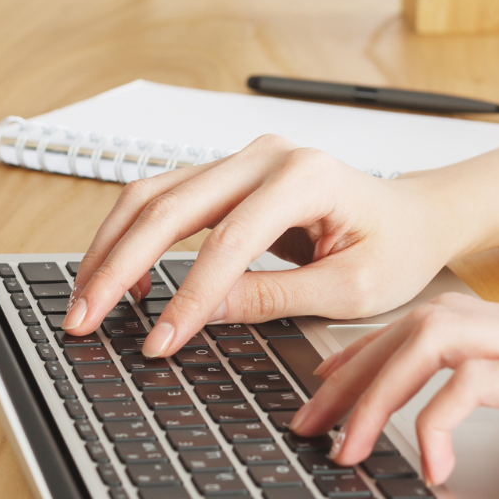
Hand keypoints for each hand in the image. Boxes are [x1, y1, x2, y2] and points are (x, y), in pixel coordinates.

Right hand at [64, 135, 468, 357]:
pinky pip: (166, 200)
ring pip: (154, 194)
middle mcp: (267, 156)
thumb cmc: (397, 248)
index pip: (227, 241)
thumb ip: (277, 298)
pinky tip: (123, 282)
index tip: (160, 342)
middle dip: (119, 266)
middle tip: (84, 318)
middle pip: (170, 205)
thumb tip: (206, 311)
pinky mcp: (230, 175)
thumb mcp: (350, 289)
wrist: (414, 217)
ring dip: (113, 248)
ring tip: (86, 302)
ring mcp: (244, 159)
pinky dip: (134, 238)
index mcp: (305, 177)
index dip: (187, 296)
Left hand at [289, 294, 498, 498]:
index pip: (439, 320)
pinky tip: (430, 466)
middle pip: (420, 319)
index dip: (372, 352)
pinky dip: (436, 420)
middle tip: (310, 420)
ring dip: (376, 390)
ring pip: (436, 337)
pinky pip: (480, 383)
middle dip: (352, 368)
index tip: (330, 391)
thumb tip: (478, 446)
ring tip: (345, 446)